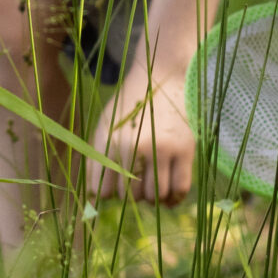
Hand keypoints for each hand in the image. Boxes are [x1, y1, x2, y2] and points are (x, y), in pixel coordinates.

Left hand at [89, 68, 196, 204]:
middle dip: (132, 196)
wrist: (161, 76)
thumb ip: (96, 160)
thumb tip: (93, 201)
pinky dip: (174, 199)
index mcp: (110, 141)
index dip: (109, 194)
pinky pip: (179, 189)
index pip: (103, 192)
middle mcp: (134, 147)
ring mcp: (162, 148)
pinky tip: (169, 196)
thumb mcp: (105, 126)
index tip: (116, 187)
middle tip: (138, 181)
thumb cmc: (129, 104)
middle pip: (130, 197)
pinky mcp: (185, 149)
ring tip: (153, 185)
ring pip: (155, 197)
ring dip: (153, 198)